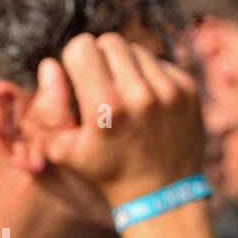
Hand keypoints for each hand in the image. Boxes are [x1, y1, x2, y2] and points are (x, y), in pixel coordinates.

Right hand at [21, 32, 204, 206]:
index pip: (82, 46)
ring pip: (136, 49)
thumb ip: (48, 108)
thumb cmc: (107, 173)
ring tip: (123, 96)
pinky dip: (149, 76)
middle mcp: (141, 94)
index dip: (75, 61)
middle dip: (100, 58)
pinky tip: (146, 103)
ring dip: (125, 66)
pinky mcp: (189, 90)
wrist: (162, 196)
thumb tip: (50, 65)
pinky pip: (160, 62)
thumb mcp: (64, 152)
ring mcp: (170, 90)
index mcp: (106, 107)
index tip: (79, 81)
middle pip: (110, 41)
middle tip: (100, 85)